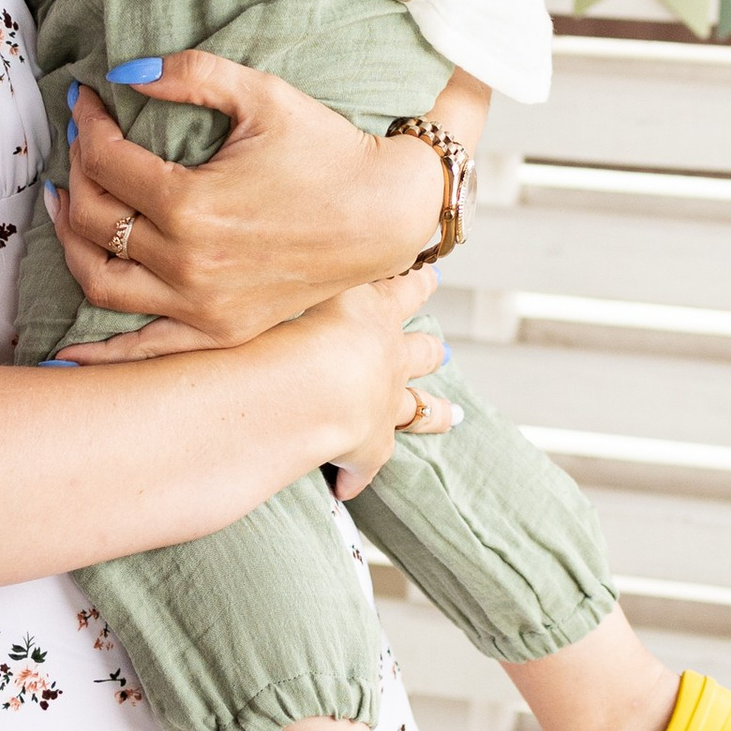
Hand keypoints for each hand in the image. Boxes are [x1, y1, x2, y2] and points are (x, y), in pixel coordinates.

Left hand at [47, 49, 455, 346]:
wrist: (386, 214)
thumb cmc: (329, 151)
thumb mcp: (262, 96)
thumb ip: (190, 76)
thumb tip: (122, 72)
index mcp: (190, 203)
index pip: (105, 161)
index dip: (85, 125)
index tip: (86, 102)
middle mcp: (187, 262)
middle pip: (92, 218)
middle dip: (76, 172)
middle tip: (82, 145)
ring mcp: (201, 305)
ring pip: (100, 280)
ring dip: (70, 242)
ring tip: (69, 208)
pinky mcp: (220, 330)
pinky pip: (143, 347)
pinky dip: (100, 350)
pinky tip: (65, 348)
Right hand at [307, 270, 450, 495]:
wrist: (307, 384)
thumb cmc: (293, 323)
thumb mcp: (298, 279)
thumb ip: (299, 267)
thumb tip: (278, 241)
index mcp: (374, 313)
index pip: (403, 289)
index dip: (418, 283)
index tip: (434, 276)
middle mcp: (389, 359)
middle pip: (422, 353)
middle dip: (432, 351)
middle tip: (444, 351)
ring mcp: (386, 405)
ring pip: (420, 411)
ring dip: (434, 413)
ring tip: (451, 416)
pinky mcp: (370, 449)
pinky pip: (364, 467)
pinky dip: (354, 477)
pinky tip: (345, 488)